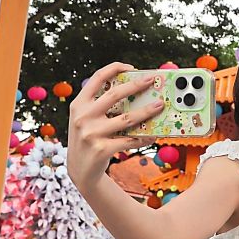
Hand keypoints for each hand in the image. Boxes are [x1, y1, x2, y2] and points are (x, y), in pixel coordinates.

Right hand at [66, 63, 160, 187]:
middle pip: (115, 94)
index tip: (131, 67)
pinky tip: (153, 134)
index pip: (97, 78)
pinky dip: (144, 136)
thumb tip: (132, 90)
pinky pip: (130, 140)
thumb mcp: (85, 119)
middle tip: (152, 80)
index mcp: (78, 104)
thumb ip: (99, 105)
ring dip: (147, 111)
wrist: (79, 170)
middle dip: (137, 85)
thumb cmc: (87, 139)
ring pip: (127, 118)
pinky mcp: (102, 149)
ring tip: (160, 105)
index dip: (115, 68)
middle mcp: (83, 117)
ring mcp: (92, 134)